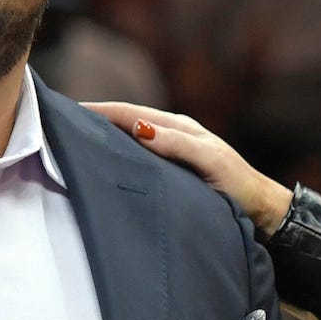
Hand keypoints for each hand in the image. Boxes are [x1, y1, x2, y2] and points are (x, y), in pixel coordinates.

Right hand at [83, 103, 293, 235]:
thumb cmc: (238, 185)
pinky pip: (138, 155)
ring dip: (104, 136)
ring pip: (130, 137)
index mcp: (177, 126)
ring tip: (73, 140)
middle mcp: (172, 133)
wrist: (261, 208)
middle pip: (125, 120)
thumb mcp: (209, 162)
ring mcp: (171, 150)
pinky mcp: (172, 168)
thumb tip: (138, 128)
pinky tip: (105, 162)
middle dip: (94, 119)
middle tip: (58, 124)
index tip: (66, 111)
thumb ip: (176, 144)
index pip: (129, 113)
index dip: (98, 110)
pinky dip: (118, 152)